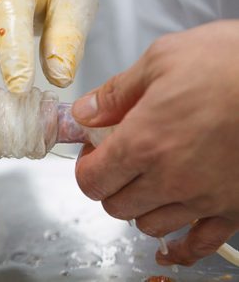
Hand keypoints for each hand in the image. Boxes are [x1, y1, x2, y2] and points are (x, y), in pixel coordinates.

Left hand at [72, 20, 238, 265]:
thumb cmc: (230, 62)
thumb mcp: (162, 60)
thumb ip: (116, 93)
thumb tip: (84, 113)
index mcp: (143, 142)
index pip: (91, 180)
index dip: (85, 167)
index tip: (92, 152)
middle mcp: (169, 178)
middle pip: (116, 205)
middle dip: (109, 185)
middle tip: (117, 163)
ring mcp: (203, 198)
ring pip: (150, 225)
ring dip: (140, 208)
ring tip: (147, 185)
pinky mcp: (234, 207)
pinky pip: (200, 244)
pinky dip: (180, 248)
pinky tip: (171, 242)